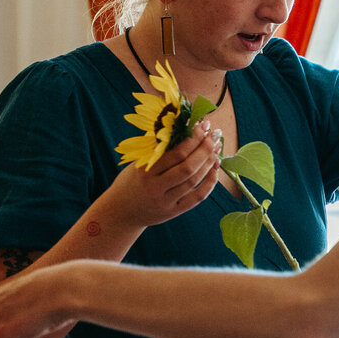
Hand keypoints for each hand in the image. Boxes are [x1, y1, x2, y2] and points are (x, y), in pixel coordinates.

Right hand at [107, 122, 221, 227]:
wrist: (121, 212)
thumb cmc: (131, 181)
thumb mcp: (138, 162)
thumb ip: (157, 148)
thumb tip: (183, 126)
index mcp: (145, 170)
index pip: (175, 153)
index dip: (193, 138)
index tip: (202, 125)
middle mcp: (155, 187)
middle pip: (187, 168)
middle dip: (204, 149)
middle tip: (215, 135)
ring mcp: (165, 202)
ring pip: (193, 181)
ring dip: (209, 163)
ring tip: (216, 149)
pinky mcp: (173, 212)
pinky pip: (197, 198)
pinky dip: (209, 183)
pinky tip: (215, 170)